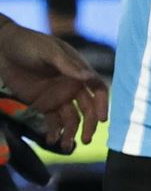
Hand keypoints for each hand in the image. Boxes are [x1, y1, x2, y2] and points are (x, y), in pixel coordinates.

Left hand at [0, 21, 106, 151]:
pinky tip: (51, 140)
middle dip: (88, 125)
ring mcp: (57, 96)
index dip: (102, 104)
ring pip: (70, 118)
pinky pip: (52, 121)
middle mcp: (71, 86)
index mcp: (78, 71)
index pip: (97, 89)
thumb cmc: (28, 44)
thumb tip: (90, 78)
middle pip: (87, 109)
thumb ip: (69, 66)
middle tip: (86, 139)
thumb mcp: (49, 52)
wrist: (2, 47)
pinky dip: (54, 131)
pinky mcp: (42, 104)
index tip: (101, 119)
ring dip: (71, 132)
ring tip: (66, 146)